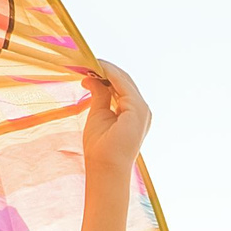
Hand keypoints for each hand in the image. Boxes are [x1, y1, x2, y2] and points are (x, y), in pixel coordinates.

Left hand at [81, 61, 151, 177]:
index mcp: (134, 113)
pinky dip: (110, 75)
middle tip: (88, 61)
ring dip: (108, 70)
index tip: (90, 66)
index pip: (122, 87)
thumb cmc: (100, 149)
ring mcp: (142, 111)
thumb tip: (91, 79)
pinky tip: (97, 69)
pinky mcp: (137, 110)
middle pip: (125, 82)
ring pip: (125, 81)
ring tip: (90, 62)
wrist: (105, 168)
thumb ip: (99, 95)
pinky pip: (123, 85)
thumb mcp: (98, 114)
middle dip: (107, 70)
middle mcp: (142, 111)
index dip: (107, 75)